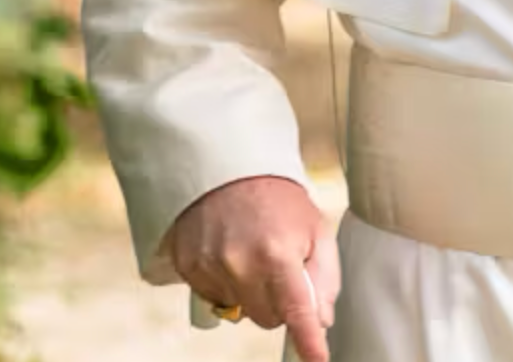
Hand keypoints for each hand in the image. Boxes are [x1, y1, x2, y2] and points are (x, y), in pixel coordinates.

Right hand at [167, 175, 340, 360]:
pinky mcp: (188, 269)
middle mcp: (240, 264)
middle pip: (268, 319)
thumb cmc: (278, 199)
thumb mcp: (315, 228)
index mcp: (277, 253)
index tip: (318, 360)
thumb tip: (322, 320)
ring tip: (254, 255)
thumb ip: (324, 276)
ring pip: (240, 312)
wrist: (225, 168)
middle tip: (281, 269)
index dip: (308, 340)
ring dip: (252, 295)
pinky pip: (215, 298)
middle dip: (280, 304)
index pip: (296, 310)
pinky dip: (228, 286)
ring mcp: (209, 268)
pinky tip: (231, 256)